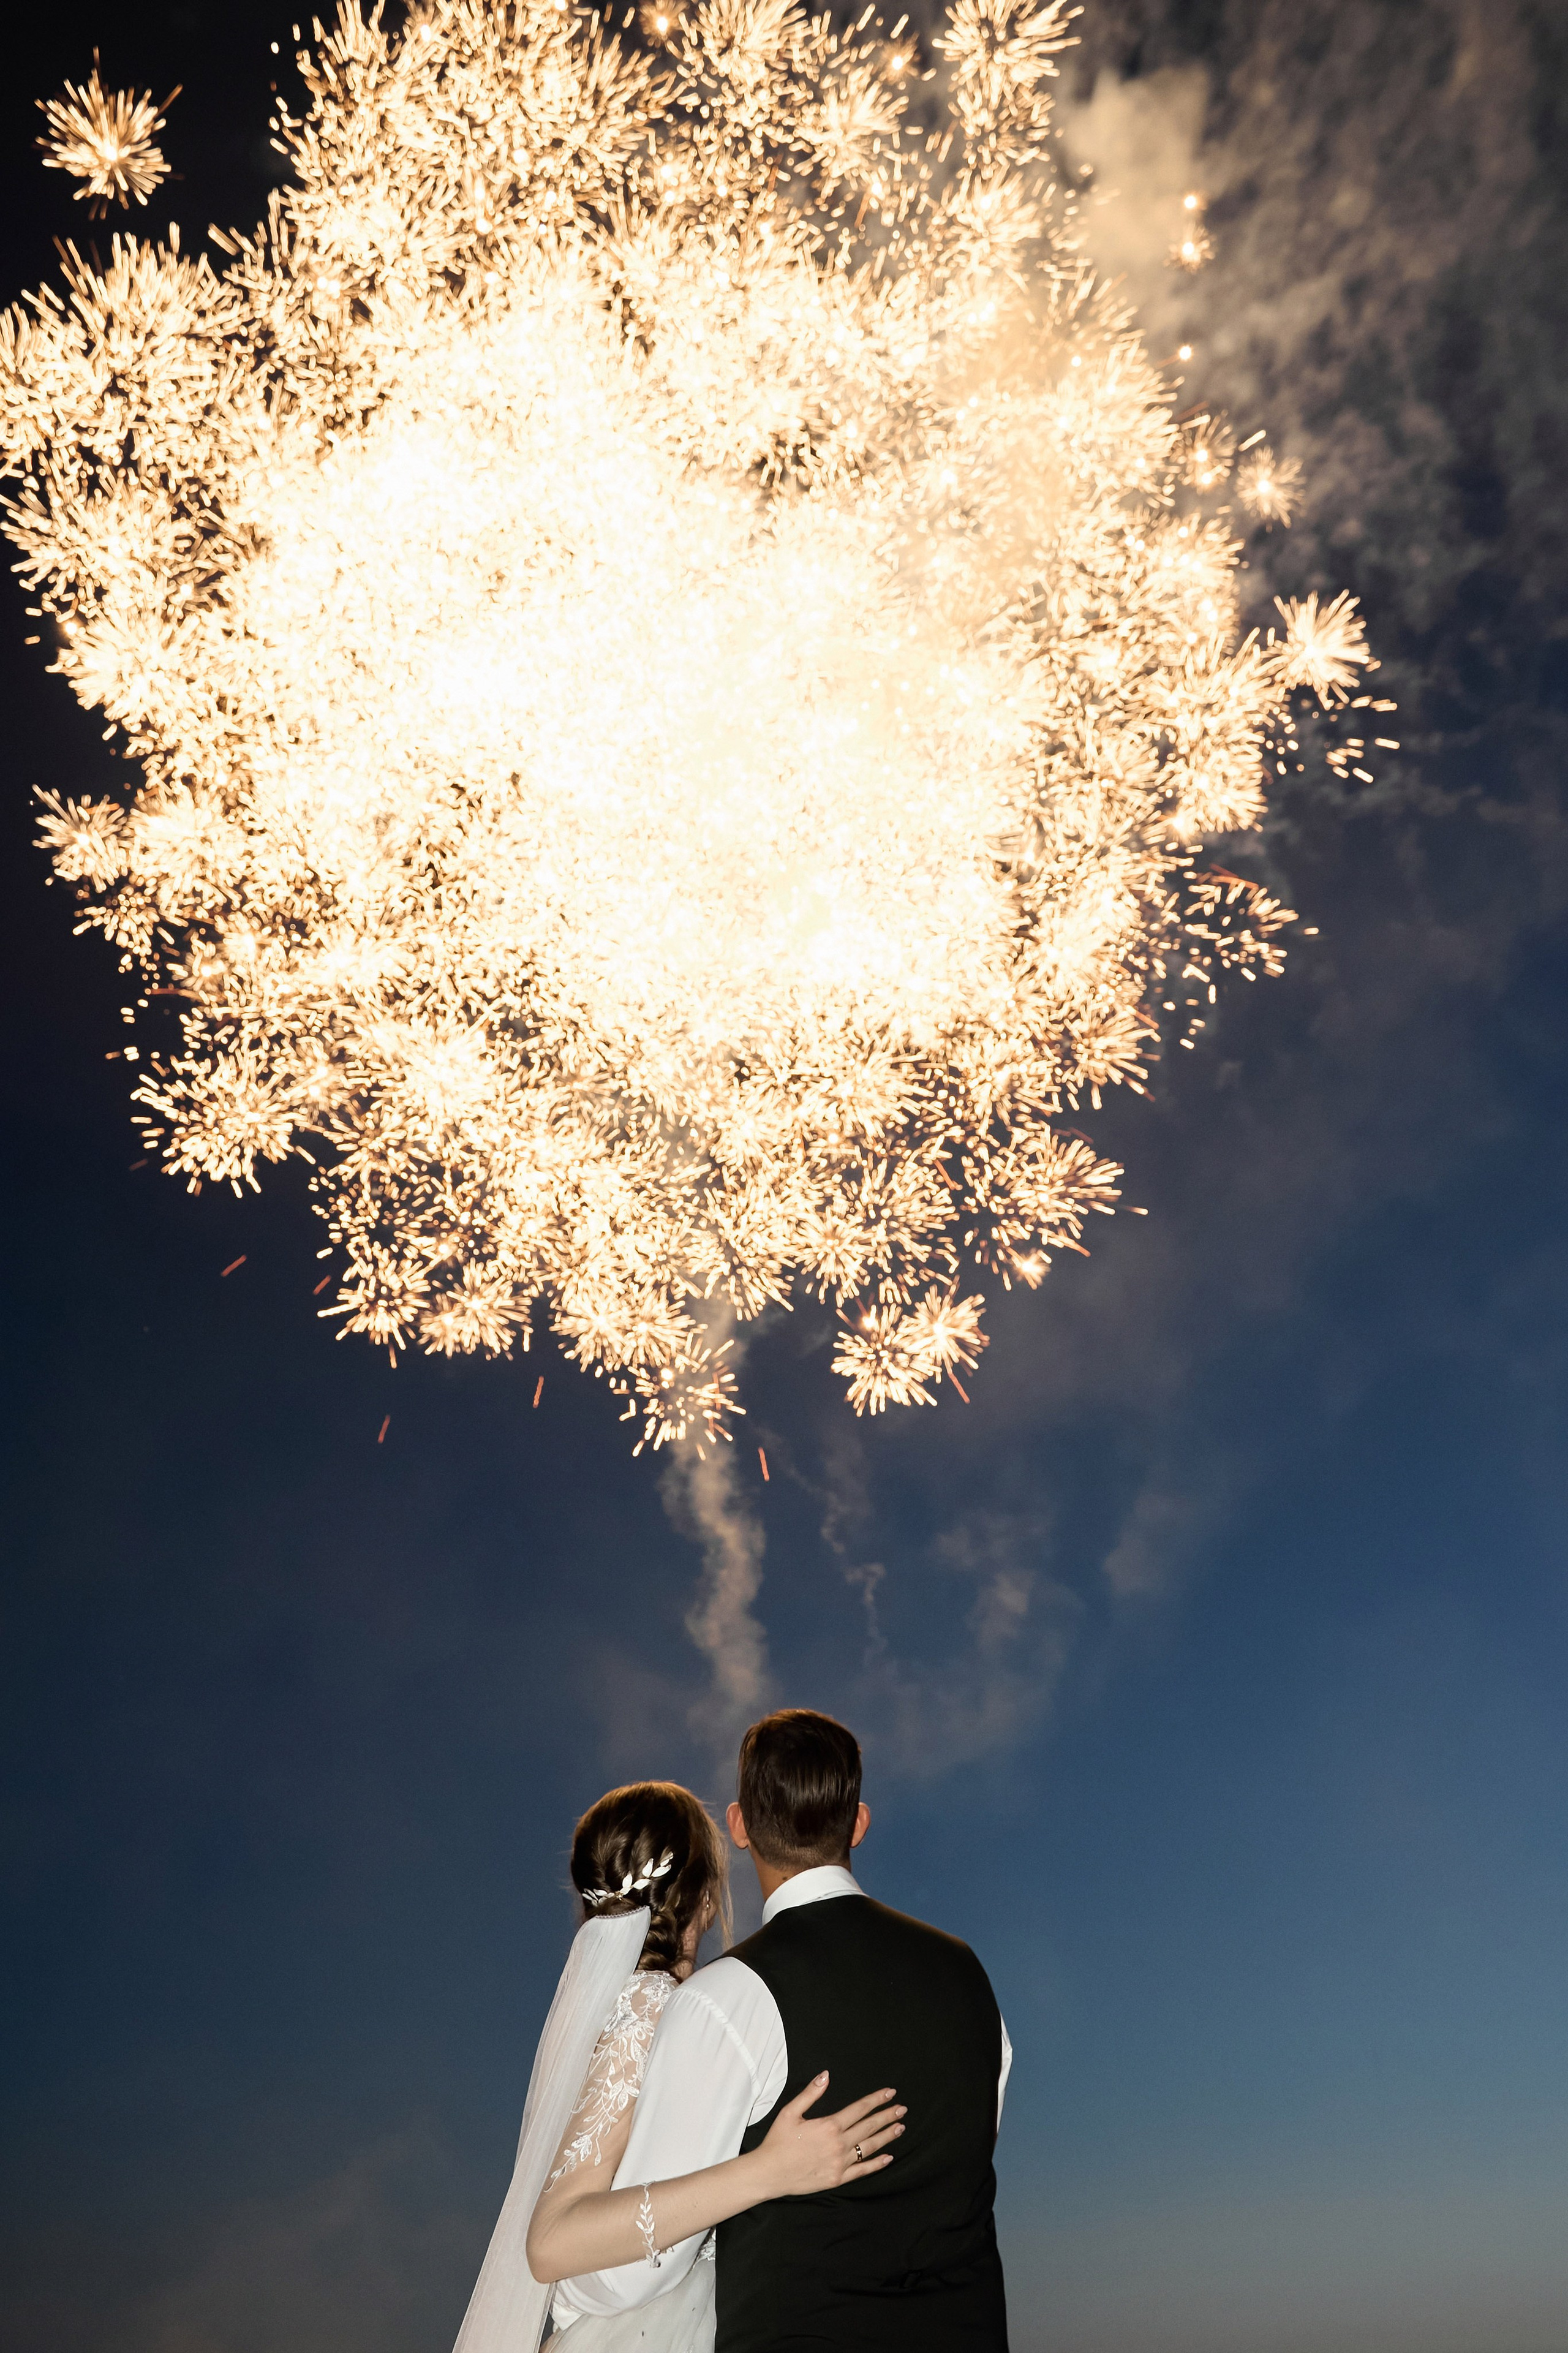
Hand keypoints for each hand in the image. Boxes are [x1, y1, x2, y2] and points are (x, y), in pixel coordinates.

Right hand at [755, 2073, 905, 2197]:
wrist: (769, 2173)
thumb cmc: (778, 2141)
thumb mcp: (790, 2112)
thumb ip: (810, 2093)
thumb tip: (826, 2075)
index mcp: (830, 2125)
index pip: (860, 2109)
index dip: (876, 2100)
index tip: (890, 2093)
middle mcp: (839, 2144)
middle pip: (869, 2127)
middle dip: (887, 2116)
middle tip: (902, 2109)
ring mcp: (840, 2163)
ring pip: (869, 2147)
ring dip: (886, 2136)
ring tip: (900, 2128)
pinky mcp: (837, 2179)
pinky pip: (862, 2171)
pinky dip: (876, 2164)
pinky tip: (888, 2158)